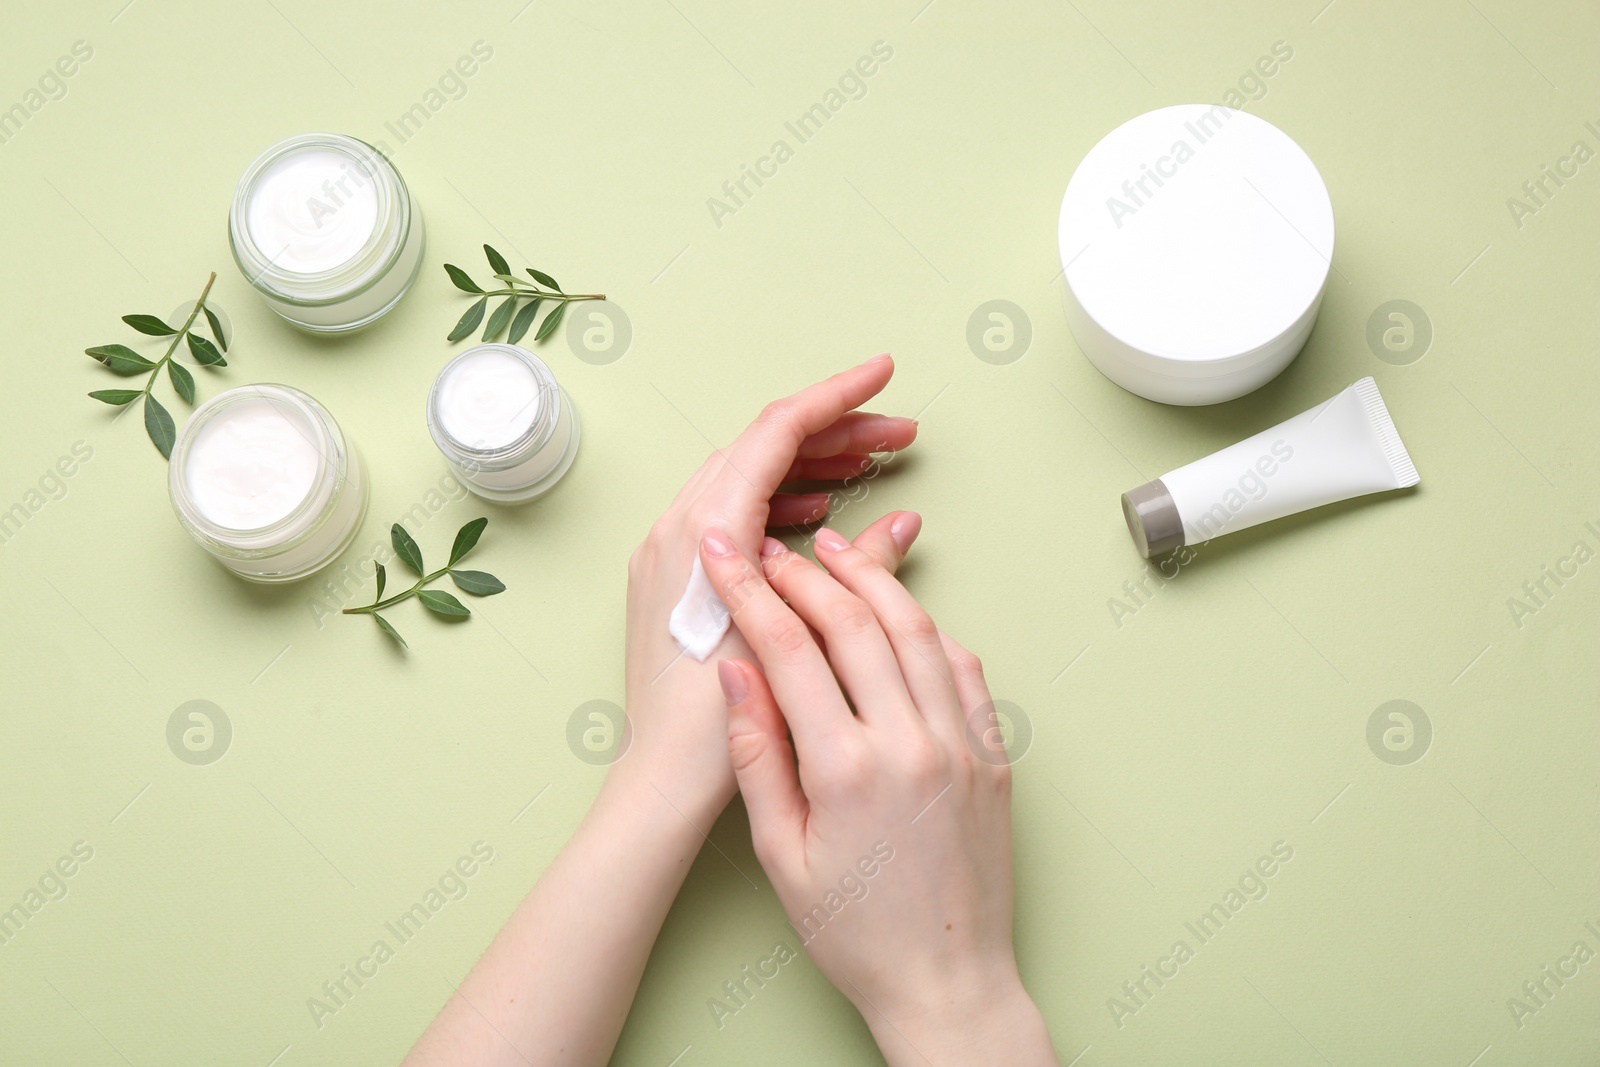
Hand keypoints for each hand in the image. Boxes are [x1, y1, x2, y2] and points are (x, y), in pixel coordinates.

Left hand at [618, 356, 918, 821]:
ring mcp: (668, 553)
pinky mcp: (673, 579)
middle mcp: (676, 530)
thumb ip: (854, 574)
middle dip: (834, 431)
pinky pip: (731, 513)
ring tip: (871, 466)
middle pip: (762, 448)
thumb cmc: (719, 729)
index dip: (836, 397)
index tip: (885, 372)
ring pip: (746, 478)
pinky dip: (779, 501)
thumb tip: (900, 522)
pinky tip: (818, 514)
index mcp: (703, 533)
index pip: (774, 434)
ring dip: (809, 464)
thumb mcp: (799, 641)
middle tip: (900, 435)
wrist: (659, 787)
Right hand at [698, 526, 1057, 1065]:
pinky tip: (901, 612)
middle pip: (855, 622)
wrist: (947, 983)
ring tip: (835, 550)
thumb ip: (757, 756)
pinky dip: (927, 629)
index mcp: (848, 769)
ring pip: (916, 630)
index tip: (724, 555)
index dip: (751, 591)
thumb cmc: (856, 932)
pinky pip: (962, 668)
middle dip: (806, 572)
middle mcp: (912, 743)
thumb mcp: (779, 854)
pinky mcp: (994, 755)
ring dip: (872, 581)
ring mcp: (962, 745)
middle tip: (772, 547)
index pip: (791, 649)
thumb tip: (736, 673)